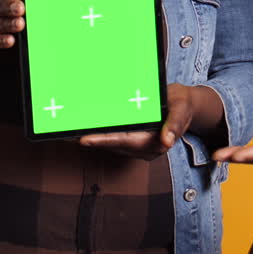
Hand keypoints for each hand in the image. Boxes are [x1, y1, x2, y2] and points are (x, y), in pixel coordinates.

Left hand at [79, 83, 218, 159]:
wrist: (186, 106)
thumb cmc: (182, 104)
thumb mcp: (182, 108)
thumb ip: (175, 124)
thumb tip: (166, 141)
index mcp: (156, 142)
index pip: (125, 142)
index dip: (103, 141)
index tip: (84, 139)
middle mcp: (146, 149)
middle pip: (113, 145)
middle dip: (91, 140)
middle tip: (67, 133)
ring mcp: (139, 147)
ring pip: (111, 144)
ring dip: (93, 138)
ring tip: (70, 130)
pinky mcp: (134, 142)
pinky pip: (114, 140)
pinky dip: (101, 134)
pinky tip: (86, 128)